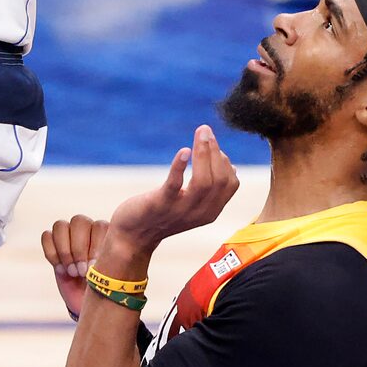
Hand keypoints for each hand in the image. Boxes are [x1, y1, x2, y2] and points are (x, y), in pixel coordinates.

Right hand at [41, 212, 110, 318]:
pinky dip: (52, 253)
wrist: (90, 302)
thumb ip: (114, 262)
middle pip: (79, 220)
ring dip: (64, 251)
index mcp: (107, 234)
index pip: (99, 225)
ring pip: (60, 225)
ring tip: (72, 272)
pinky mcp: (53, 243)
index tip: (95, 268)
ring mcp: (69, 234)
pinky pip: (47, 236)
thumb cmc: (107, 290)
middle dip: (78, 249)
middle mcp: (88, 229)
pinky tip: (61, 269)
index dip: (95, 246)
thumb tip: (102, 260)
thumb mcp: (115, 278)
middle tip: (82, 272)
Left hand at [104, 125, 238, 262]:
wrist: (133, 236)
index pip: (231, 184)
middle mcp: (201, 213)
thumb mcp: (192, 204)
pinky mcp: (161, 204)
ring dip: (204, 154)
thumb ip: (210, 191)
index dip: (226, 162)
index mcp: (211, 211)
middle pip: (220, 180)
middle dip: (215, 152)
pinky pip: (175, 185)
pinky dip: (180, 166)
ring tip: (200, 133)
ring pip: (203, 182)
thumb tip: (233, 167)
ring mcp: (181, 210)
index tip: (213, 145)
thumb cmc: (162, 215)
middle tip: (205, 130)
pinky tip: (183, 151)